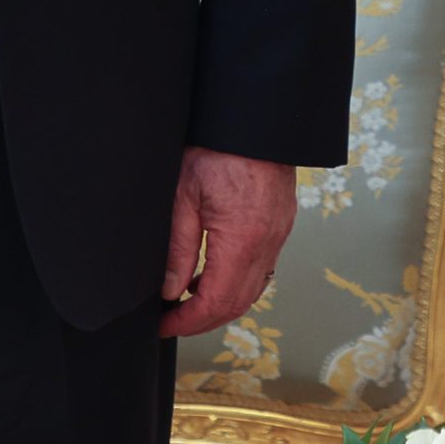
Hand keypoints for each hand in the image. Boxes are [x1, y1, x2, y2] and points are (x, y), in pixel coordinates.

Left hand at [160, 146, 297, 336]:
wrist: (256, 118)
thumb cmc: (217, 147)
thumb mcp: (183, 195)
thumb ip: (178, 247)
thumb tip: (170, 290)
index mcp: (242, 240)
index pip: (215, 302)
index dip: (187, 322)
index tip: (164, 325)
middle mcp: (266, 243)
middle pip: (238, 304)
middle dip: (203, 320)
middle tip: (171, 321)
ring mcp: (278, 235)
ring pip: (252, 290)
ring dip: (221, 303)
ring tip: (186, 300)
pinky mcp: (280, 224)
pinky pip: (261, 268)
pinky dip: (236, 281)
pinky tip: (211, 273)